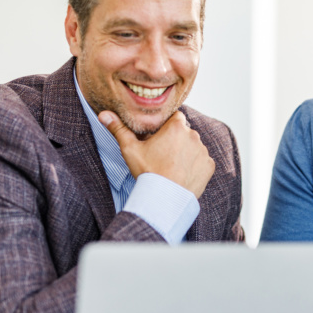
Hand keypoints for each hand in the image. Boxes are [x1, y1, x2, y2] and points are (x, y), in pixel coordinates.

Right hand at [99, 110, 214, 198]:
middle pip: (185, 132)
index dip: (166, 126)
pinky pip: (202, 161)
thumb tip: (103, 114)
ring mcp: (203, 151)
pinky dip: (195, 165)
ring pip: (194, 146)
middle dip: (176, 139)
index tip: (159, 137)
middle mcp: (194, 135)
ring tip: (172, 165)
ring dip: (186, 152)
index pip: (174, 117)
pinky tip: (182, 173)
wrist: (165, 198)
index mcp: (176, 126)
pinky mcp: (209, 165)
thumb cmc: (147, 171)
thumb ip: (119, 129)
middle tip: (163, 154)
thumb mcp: (130, 149)